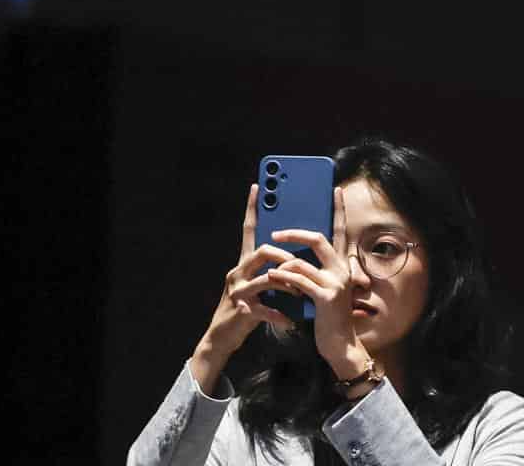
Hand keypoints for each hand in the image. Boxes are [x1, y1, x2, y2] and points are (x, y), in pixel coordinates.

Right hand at [189, 185, 300, 394]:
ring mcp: (238, 291)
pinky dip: (280, 315)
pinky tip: (290, 321)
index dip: (252, 208)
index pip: (249, 229)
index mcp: (245, 262)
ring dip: (287, 283)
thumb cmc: (248, 307)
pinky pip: (265, 309)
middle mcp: (238, 272)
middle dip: (284, 255)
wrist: (223, 338)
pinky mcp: (242, 310)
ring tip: (300, 292)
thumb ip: (273, 268)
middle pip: (262, 251)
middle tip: (300, 263)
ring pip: (265, 278)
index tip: (258, 185)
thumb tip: (297, 254)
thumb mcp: (260, 284)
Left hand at [268, 187, 371, 382]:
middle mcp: (341, 269)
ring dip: (280, 262)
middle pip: (317, 238)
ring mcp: (335, 282)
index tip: (336, 190)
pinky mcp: (325, 296)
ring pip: (301, 261)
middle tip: (275, 233)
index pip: (340, 230)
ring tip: (268, 267)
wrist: (340, 344)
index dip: (338, 210)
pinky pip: (298, 280)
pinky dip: (282, 278)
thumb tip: (296, 256)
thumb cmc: (329, 317)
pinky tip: (272, 278)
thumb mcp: (326, 288)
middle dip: (293, 233)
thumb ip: (317, 271)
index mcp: (342, 264)